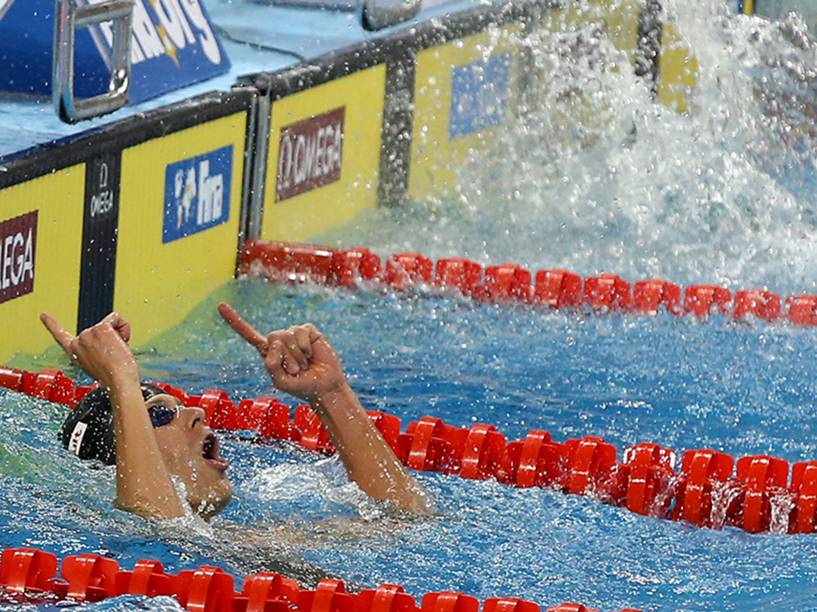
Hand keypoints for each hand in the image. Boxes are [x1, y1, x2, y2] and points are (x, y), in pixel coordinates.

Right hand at [40, 312, 138, 388]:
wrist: (118, 382)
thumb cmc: (114, 378)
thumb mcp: (99, 365)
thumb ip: (96, 351)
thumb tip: (111, 342)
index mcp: (75, 354)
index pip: (60, 336)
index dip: (51, 324)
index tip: (43, 315)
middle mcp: (78, 343)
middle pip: (100, 329)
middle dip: (111, 339)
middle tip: (113, 356)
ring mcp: (87, 334)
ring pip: (110, 323)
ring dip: (119, 335)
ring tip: (117, 352)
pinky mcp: (100, 328)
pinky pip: (117, 319)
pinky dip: (124, 328)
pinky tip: (121, 342)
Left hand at [218, 303, 346, 401]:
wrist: (324, 387)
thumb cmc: (301, 386)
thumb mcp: (280, 381)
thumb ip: (271, 364)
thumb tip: (275, 341)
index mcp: (268, 352)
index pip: (249, 335)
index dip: (235, 321)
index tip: (220, 306)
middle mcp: (279, 341)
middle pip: (272, 337)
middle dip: (285, 356)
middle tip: (296, 370)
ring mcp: (294, 335)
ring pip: (287, 335)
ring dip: (297, 355)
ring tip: (305, 364)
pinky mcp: (309, 331)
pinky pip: (302, 331)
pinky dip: (305, 346)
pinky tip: (311, 354)